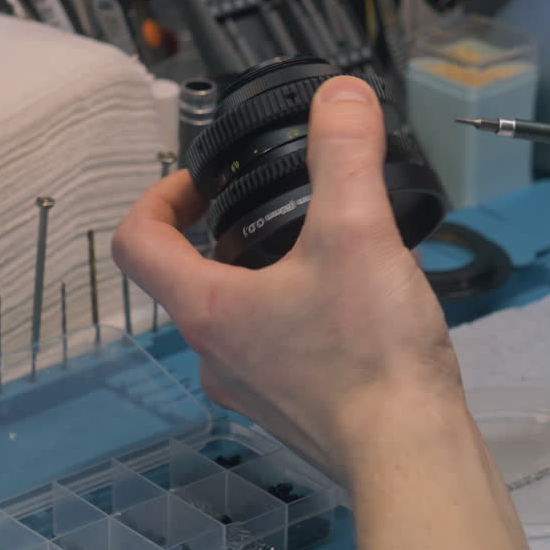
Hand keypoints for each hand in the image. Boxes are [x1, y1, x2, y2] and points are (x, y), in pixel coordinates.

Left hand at [113, 76, 527, 549]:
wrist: (411, 452)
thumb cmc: (370, 357)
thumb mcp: (358, 232)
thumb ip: (346, 155)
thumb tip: (340, 97)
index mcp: (208, 308)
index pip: (137, 242)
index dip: (158, 197)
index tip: (198, 182)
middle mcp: (217, 353)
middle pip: (191, 278)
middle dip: (226, 234)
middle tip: (272, 208)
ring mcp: (254, 387)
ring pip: (239, 315)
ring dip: (267, 276)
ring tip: (326, 250)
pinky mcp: (296, 407)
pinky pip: (280, 349)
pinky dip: (302, 315)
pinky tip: (355, 304)